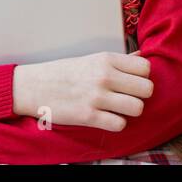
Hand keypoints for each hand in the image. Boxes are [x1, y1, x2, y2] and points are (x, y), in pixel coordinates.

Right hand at [13, 52, 153, 131]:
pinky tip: (107, 118)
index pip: (145, 68)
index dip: (142, 77)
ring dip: (130, 111)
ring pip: (137, 108)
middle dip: (141, 96)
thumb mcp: (92, 59)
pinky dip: (116, 124)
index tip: (133, 82)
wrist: (34, 86)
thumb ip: (118, 61)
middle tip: (128, 97)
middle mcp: (104, 76)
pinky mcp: (88, 116)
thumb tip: (141, 56)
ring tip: (119, 109)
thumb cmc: (65, 72)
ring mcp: (96, 97)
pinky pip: (119, 125)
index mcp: (106, 59)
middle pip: (147, 89)